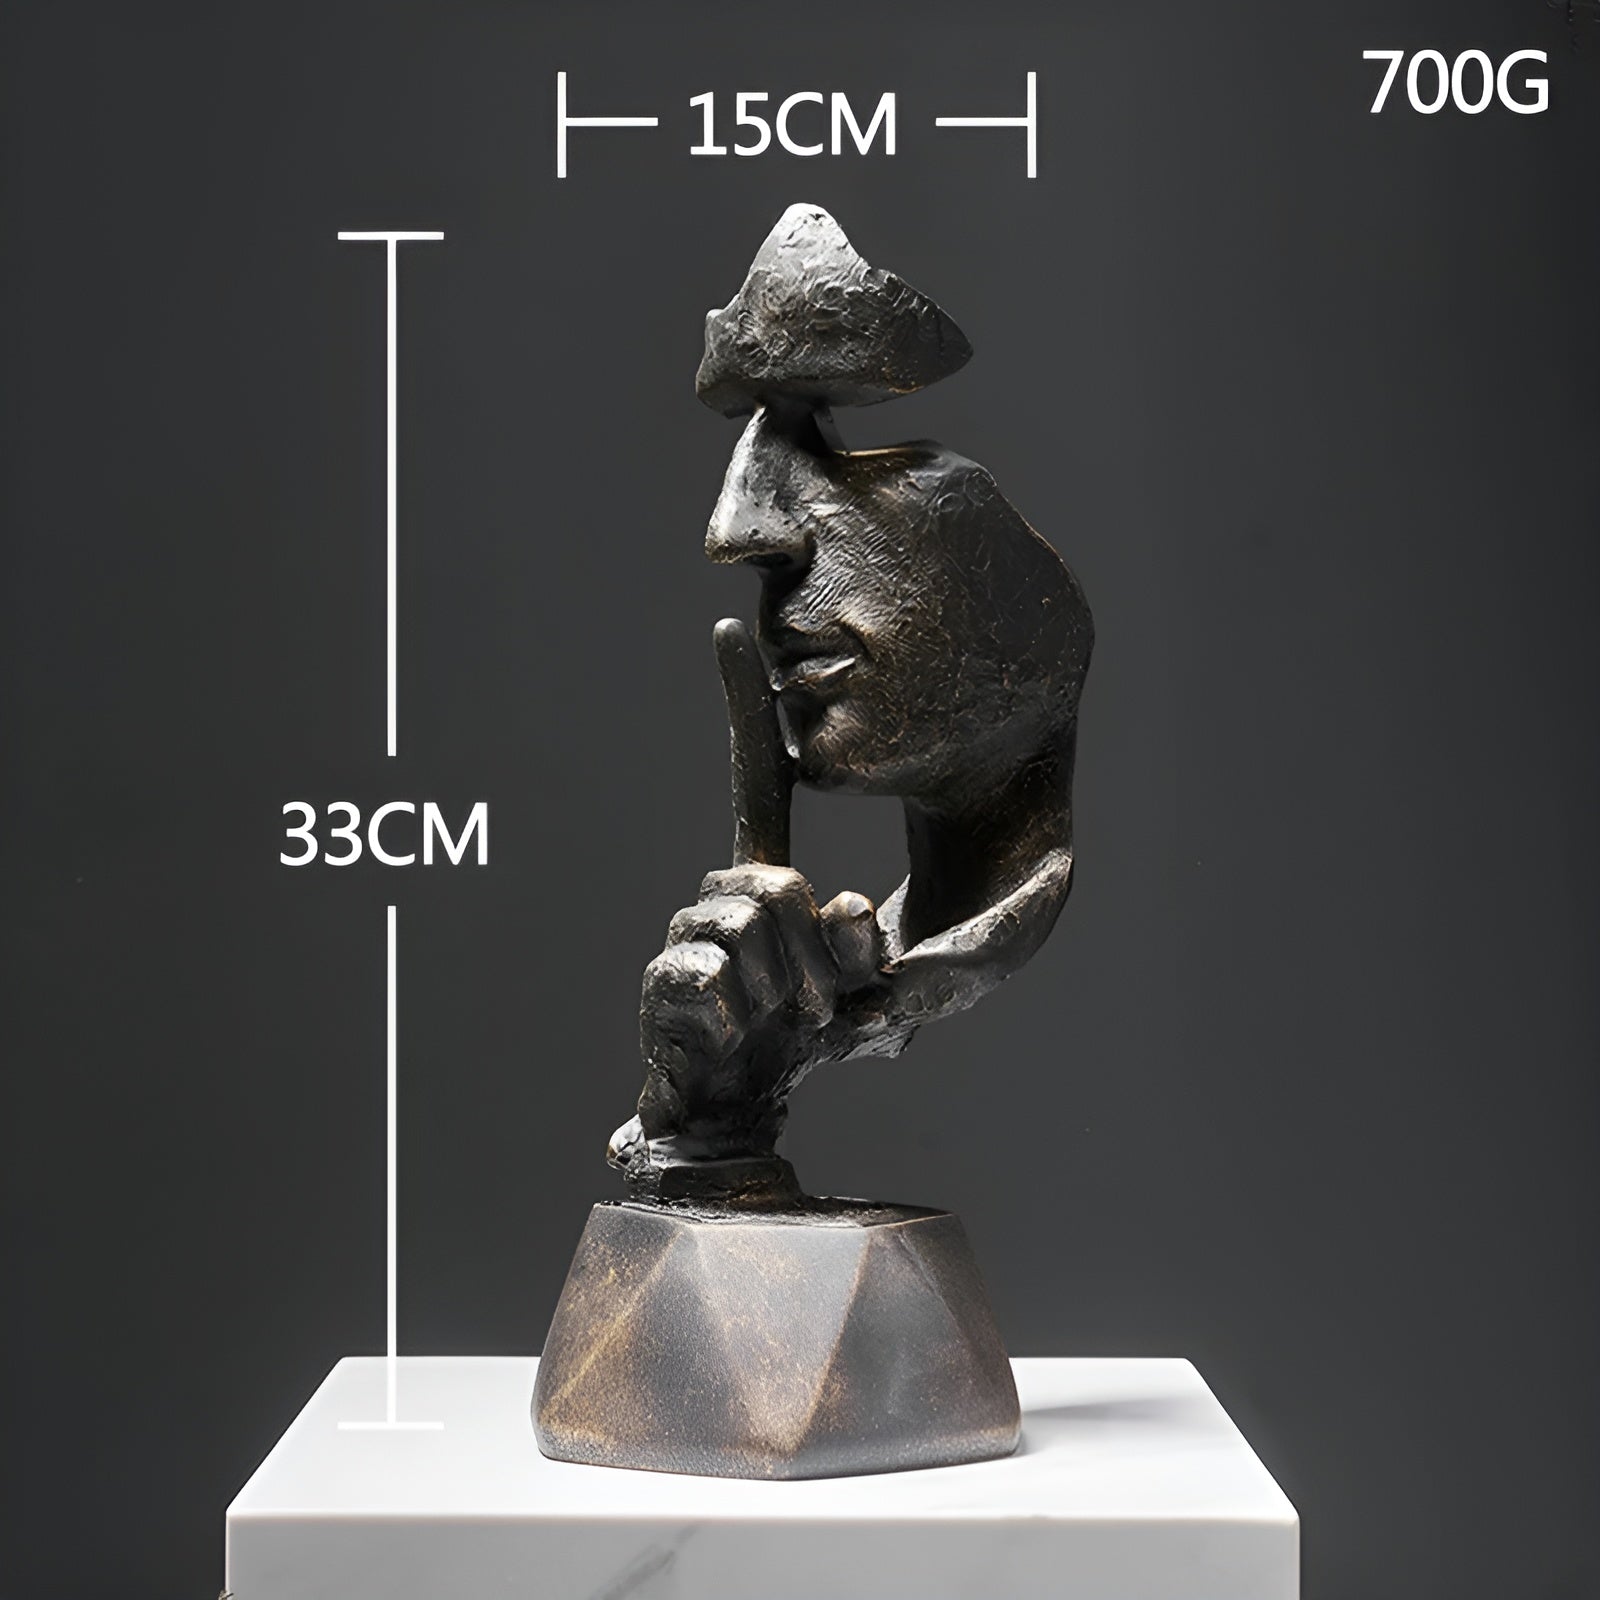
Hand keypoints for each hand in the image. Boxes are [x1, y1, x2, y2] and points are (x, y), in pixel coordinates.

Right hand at [630, 866, 882, 1157]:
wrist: (736, 1112)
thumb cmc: (785, 1040)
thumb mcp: (843, 999)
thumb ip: (856, 953)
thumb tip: (854, 907)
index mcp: (755, 901)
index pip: (784, 873)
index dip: (825, 924)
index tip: (844, 980)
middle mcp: (713, 912)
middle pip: (775, 888)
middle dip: (811, 955)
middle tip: (815, 1009)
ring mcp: (682, 947)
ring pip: (740, 923)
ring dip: (772, 984)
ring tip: (764, 1022)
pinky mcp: (659, 990)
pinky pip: (703, 974)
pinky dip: (734, 1014)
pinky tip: (731, 1040)